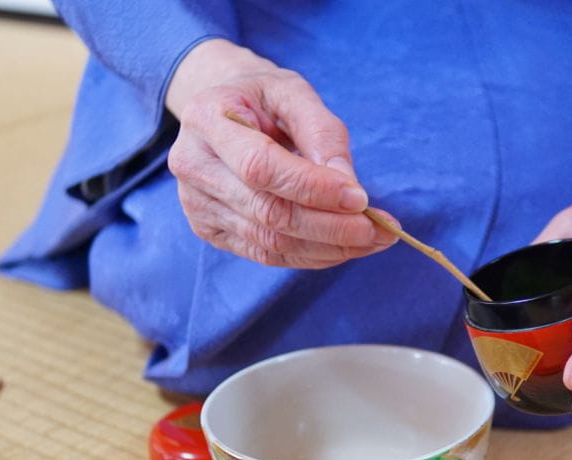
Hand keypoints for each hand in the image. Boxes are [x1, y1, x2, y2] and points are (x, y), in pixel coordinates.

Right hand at [166, 39, 396, 267]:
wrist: (220, 110)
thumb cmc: (261, 98)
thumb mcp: (294, 92)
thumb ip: (323, 134)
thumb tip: (349, 188)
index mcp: (206, 118)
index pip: (261, 167)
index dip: (313, 189)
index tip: (361, 199)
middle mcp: (192, 165)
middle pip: (267, 212)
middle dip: (331, 227)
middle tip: (378, 231)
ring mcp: (196, 204)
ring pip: (269, 241)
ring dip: (328, 248)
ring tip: (371, 240)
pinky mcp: (208, 230)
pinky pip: (264, 253)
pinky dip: (310, 256)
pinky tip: (342, 248)